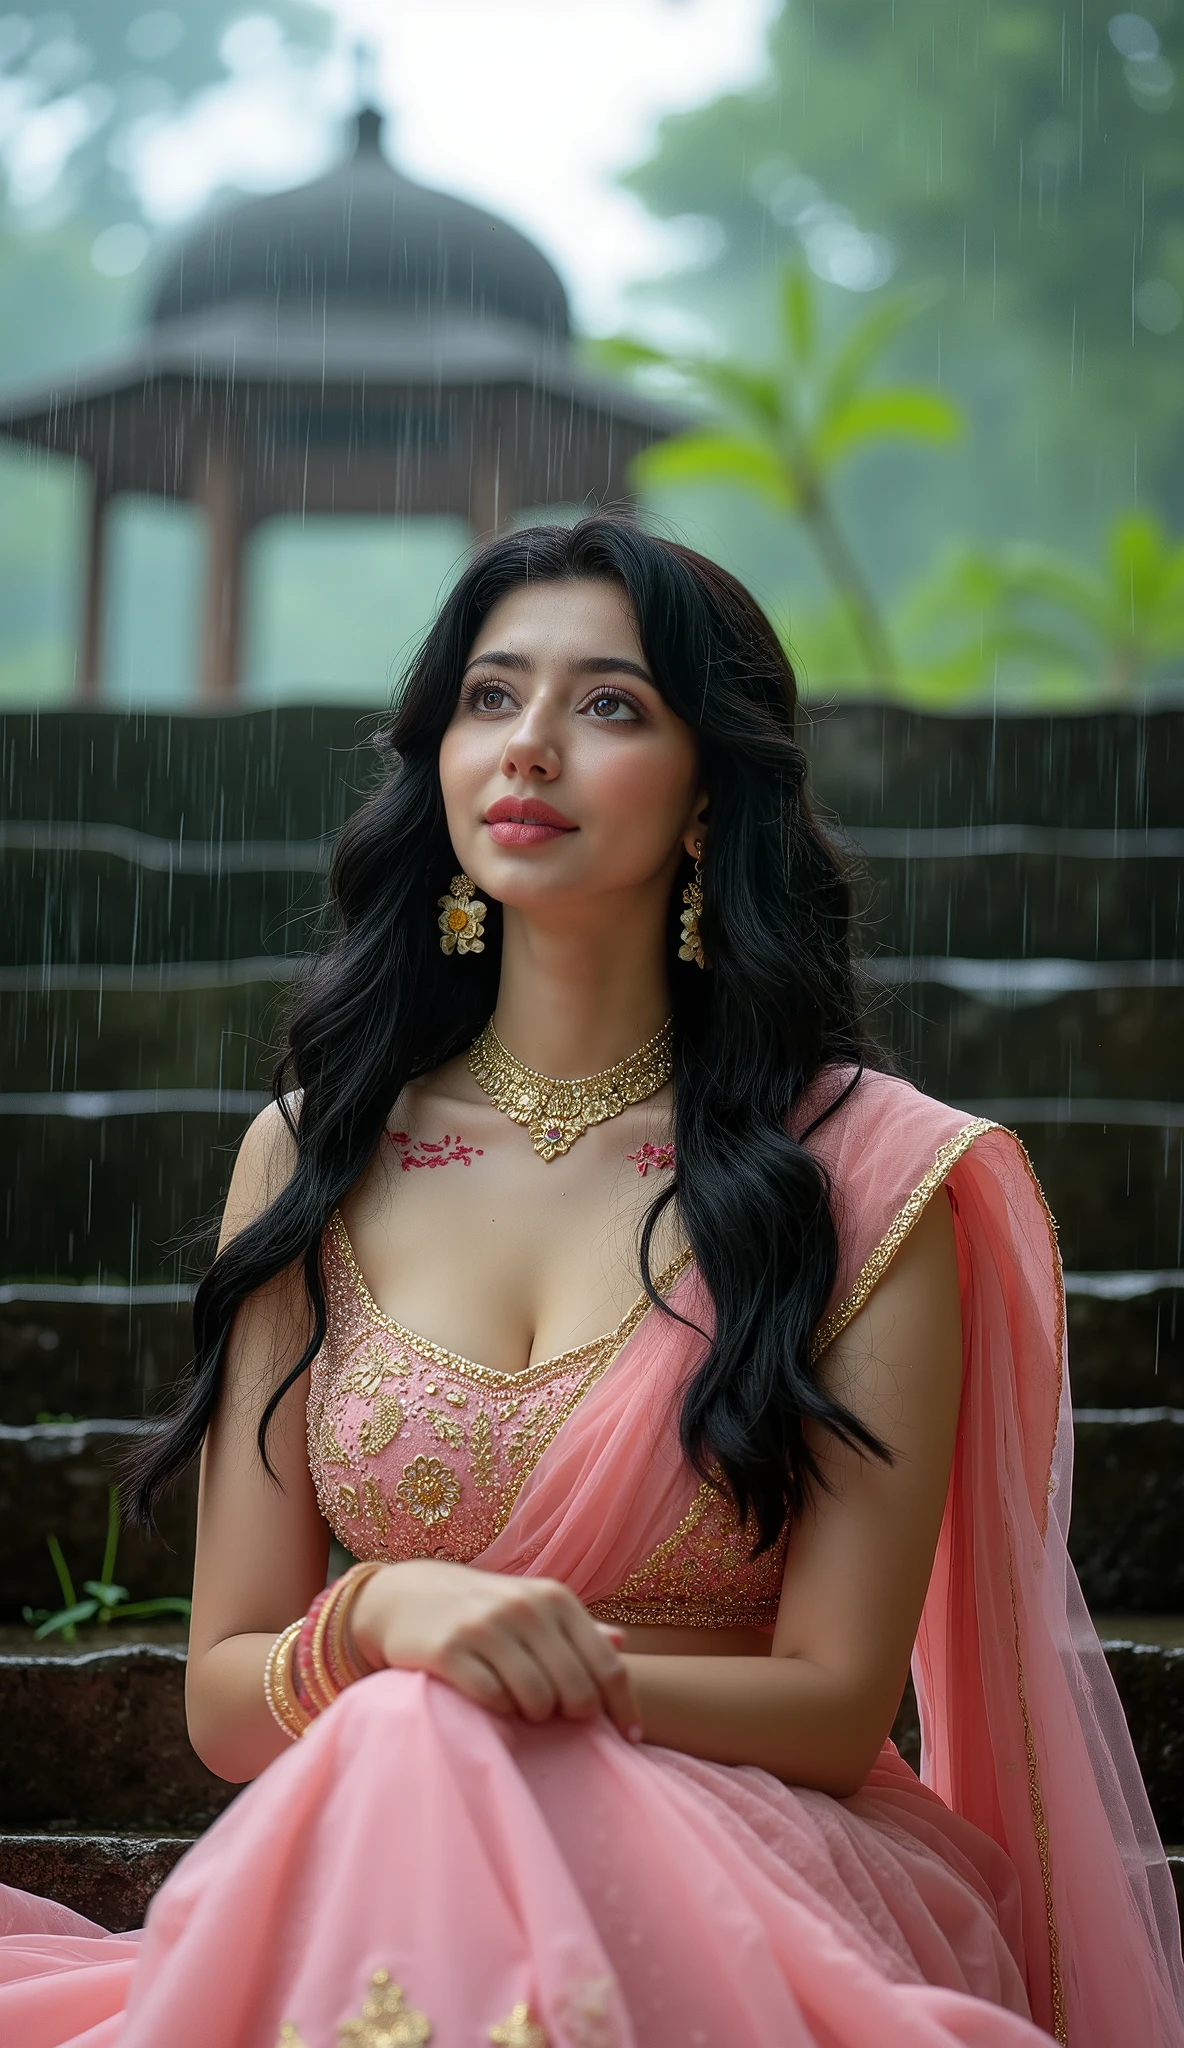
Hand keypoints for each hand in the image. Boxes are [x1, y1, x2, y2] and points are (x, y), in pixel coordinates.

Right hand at [347, 1560, 640, 1740]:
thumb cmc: (483, 1608)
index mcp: (555, 1598)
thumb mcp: (532, 1606)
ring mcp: (486, 1628)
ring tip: (522, 1706)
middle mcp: (525, 1608)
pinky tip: (492, 1701)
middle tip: (556, 1717)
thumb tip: (622, 1644)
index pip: (607, 1665)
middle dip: (572, 1715)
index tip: (630, 1737)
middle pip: (577, 1691)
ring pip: (537, 1701)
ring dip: (533, 1715)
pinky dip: (498, 1711)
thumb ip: (576, 1628)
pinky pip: (493, 1700)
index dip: (622, 1707)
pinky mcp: (449, 1650)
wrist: (406, 1596)